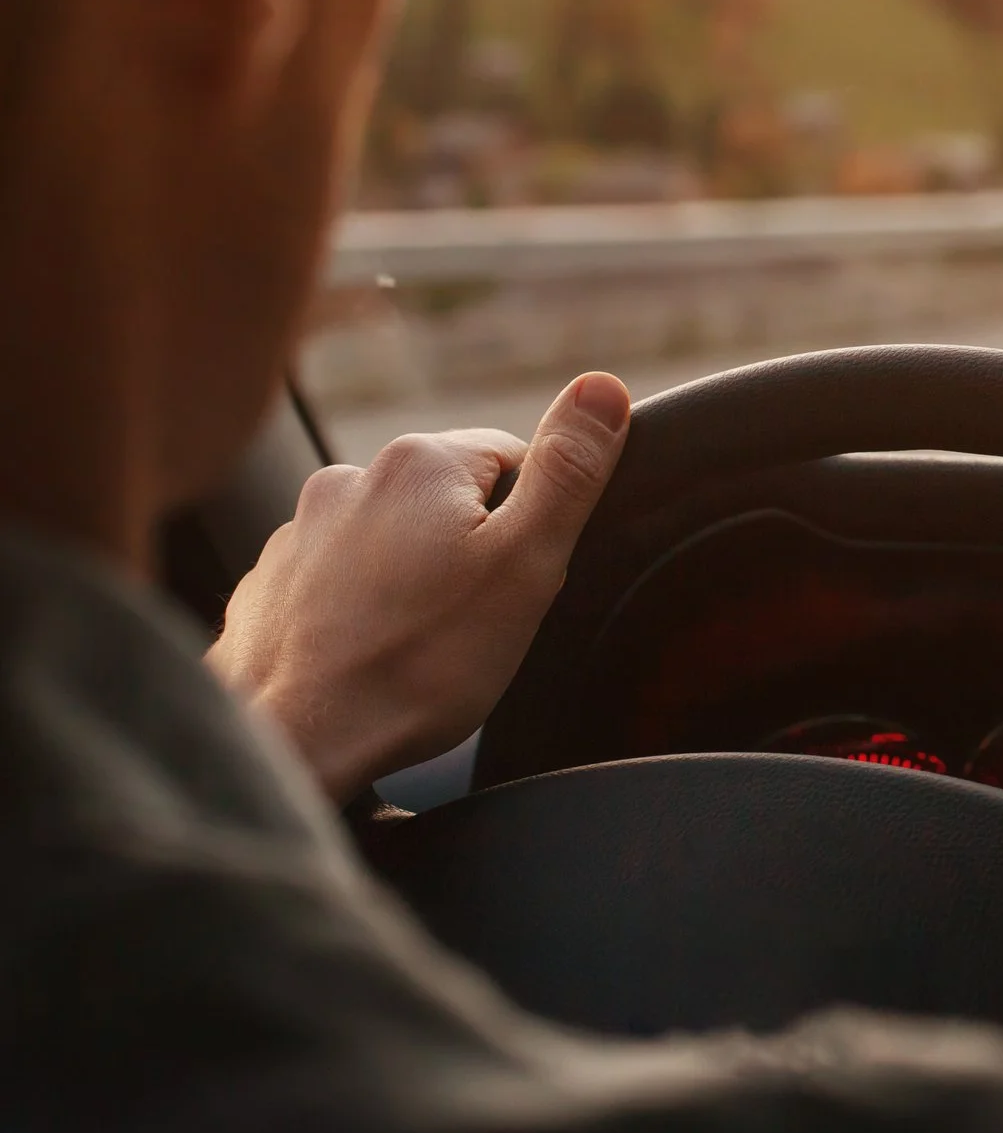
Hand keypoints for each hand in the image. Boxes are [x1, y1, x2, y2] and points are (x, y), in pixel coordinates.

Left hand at [207, 373, 631, 801]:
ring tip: (416, 648)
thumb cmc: (417, 664)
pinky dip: (357, 610)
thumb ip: (568, 471)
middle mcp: (350, 478)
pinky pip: (336, 580)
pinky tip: (367, 657)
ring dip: (411, 579)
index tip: (516, 584)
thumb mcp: (525, 565)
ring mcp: (298, 531)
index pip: (514, 461)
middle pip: (449, 500)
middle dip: (470, 551)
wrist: (292, 745)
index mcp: (421, 462)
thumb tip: (603, 386)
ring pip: (390, 541)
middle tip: (473, 624)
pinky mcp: (269, 584)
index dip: (530, 526)